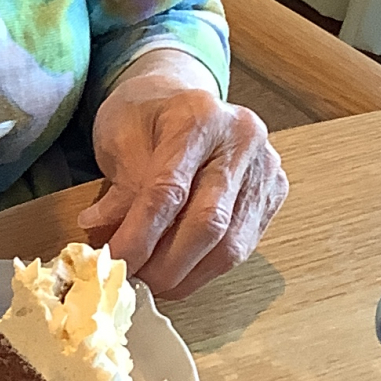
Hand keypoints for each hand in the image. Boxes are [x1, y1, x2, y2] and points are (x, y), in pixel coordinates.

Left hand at [84, 62, 285, 298]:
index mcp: (200, 115)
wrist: (181, 96)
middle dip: (165, 265)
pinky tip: (180, 273)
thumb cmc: (147, 113)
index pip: (169, 189)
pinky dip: (207, 268)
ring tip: (153, 283)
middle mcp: (242, 139)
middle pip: (209, 222)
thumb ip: (119, 187)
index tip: (114, 263)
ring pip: (231, 244)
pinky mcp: (274, 192)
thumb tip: (106, 235)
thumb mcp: (119, 135)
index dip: (139, 235)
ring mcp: (265, 167)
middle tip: (132, 284)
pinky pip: (243, 246)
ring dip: (187, 275)